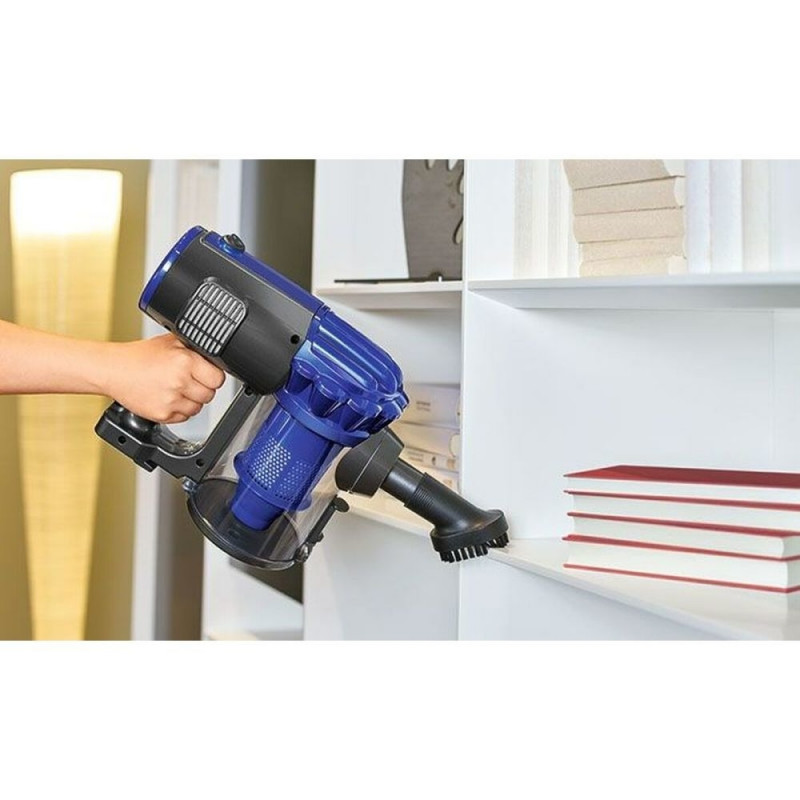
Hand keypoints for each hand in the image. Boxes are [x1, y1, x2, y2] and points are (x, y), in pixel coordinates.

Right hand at [103, 334, 225, 423]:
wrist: (113, 370)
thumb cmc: (139, 356)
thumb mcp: (171, 341)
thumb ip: (195, 349)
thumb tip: (215, 355)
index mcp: (185, 361)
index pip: (217, 378)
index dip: (212, 376)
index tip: (205, 374)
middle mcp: (179, 381)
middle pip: (209, 394)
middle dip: (201, 388)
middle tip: (186, 380)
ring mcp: (171, 400)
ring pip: (198, 408)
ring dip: (191, 401)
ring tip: (174, 388)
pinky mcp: (162, 414)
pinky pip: (183, 417)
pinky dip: (178, 410)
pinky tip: (166, 397)